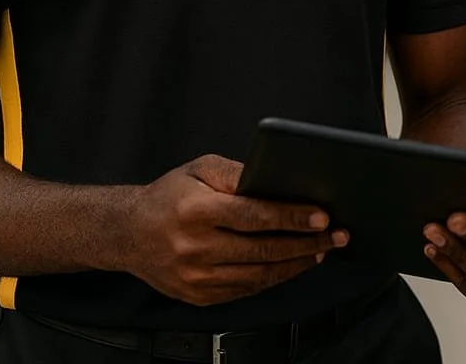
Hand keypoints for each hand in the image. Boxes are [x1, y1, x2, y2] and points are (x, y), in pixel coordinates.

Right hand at [121, 154, 345, 305]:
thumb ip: (237, 173)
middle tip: (337, 236)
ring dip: (296, 264)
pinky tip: (292, 265)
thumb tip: (276, 180)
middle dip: (306, 243)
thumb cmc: (169, 196)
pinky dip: (274, 278)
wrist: (128, 234)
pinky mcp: (199, 296)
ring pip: (259, 275)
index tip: (322, 217)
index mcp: (196, 211)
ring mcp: (196, 277)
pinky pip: (246, 290)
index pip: (253, 216)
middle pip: (263, 250)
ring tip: (321, 251)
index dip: (290, 217)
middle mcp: (194, 248)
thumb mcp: (198, 169)